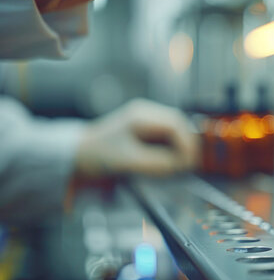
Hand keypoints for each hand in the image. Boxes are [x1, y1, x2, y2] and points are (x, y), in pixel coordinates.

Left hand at [75, 99, 199, 177]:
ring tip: (180, 165)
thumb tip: (184, 164)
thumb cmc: (97, 155)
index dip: (187, 144)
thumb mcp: (130, 161)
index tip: (190, 162)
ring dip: (180, 148)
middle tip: (190, 165)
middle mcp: (146, 114)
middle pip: (179, 126)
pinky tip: (170, 162)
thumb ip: (159, 163)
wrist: (77, 156)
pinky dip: (172, 150)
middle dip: (187, 146)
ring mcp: (146, 121)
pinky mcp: (146, 131)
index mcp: (141, 116)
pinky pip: (167, 138)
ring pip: (175, 132)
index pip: (176, 125)